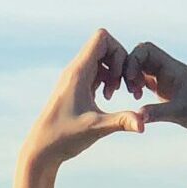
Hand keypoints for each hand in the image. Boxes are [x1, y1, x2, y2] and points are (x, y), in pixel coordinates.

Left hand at [21, 28, 145, 169]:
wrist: (42, 149)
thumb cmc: (64, 137)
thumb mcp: (96, 128)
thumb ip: (122, 121)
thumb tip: (144, 124)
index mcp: (78, 71)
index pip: (102, 38)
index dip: (118, 51)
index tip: (120, 76)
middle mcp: (75, 70)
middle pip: (104, 46)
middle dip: (120, 62)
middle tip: (121, 87)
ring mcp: (75, 78)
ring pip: (101, 60)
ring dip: (113, 72)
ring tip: (113, 95)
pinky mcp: (76, 88)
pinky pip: (95, 72)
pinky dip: (106, 80)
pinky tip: (106, 99)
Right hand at [130, 42, 186, 148]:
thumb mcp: (180, 114)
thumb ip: (157, 112)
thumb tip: (136, 116)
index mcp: (175, 69)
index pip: (146, 49)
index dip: (133, 61)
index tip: (130, 81)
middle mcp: (171, 71)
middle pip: (141, 57)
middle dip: (129, 69)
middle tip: (127, 90)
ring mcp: (169, 81)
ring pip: (143, 69)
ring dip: (133, 78)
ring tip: (134, 96)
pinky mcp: (168, 93)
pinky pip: (147, 81)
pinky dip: (138, 86)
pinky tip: (137, 100)